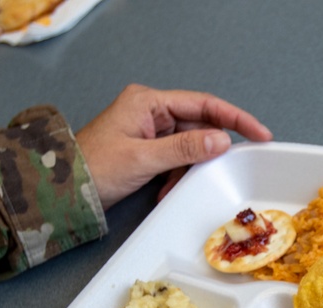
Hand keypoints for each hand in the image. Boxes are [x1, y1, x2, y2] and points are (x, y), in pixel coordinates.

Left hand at [76, 84, 272, 208]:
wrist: (62, 191)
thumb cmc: (93, 169)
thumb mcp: (143, 159)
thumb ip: (185, 149)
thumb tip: (222, 140)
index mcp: (148, 102)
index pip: (203, 104)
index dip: (235, 118)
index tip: (260, 133)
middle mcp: (150, 111)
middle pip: (199, 124)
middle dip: (212, 148)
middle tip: (235, 165)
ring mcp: (149, 131)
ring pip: (189, 145)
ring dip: (191, 167)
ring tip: (184, 185)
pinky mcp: (147, 150)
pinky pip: (175, 159)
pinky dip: (177, 176)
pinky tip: (167, 191)